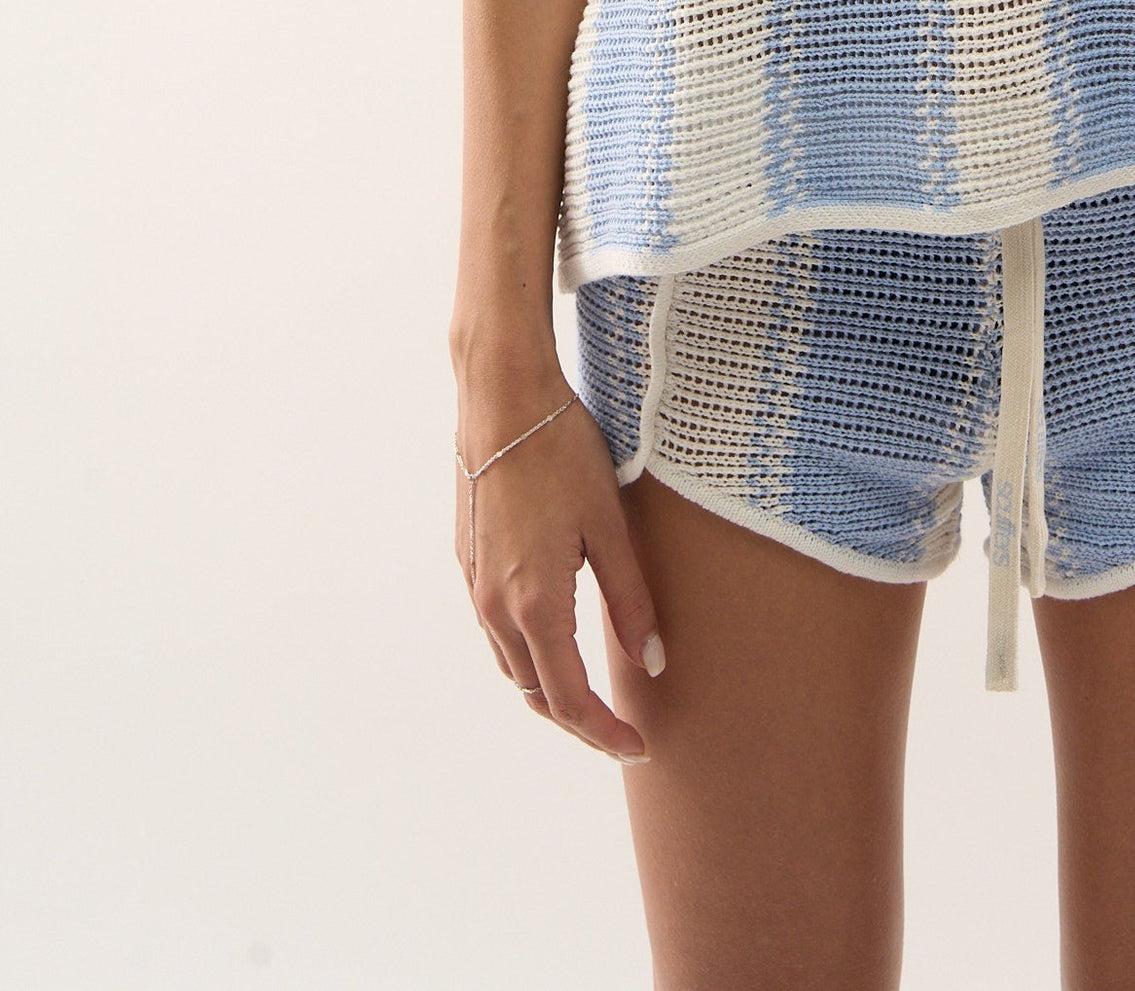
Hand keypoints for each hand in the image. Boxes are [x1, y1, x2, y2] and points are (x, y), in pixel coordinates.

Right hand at [455, 377, 665, 758]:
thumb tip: (653, 662)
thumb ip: (631, 600)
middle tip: (620, 729)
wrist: (502, 400)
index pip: (568, 699)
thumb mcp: (611, 527)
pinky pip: (495, 629)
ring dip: (548, 687)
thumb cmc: (562, 454)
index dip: (603, 733)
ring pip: (511, 664)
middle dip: (576, 719)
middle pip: (534, 693)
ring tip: (592, 690)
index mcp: (535, 604)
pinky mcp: (468, 561)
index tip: (637, 747)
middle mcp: (495, 606)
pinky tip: (555, 635)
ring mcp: (474, 585)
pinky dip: (526, 651)